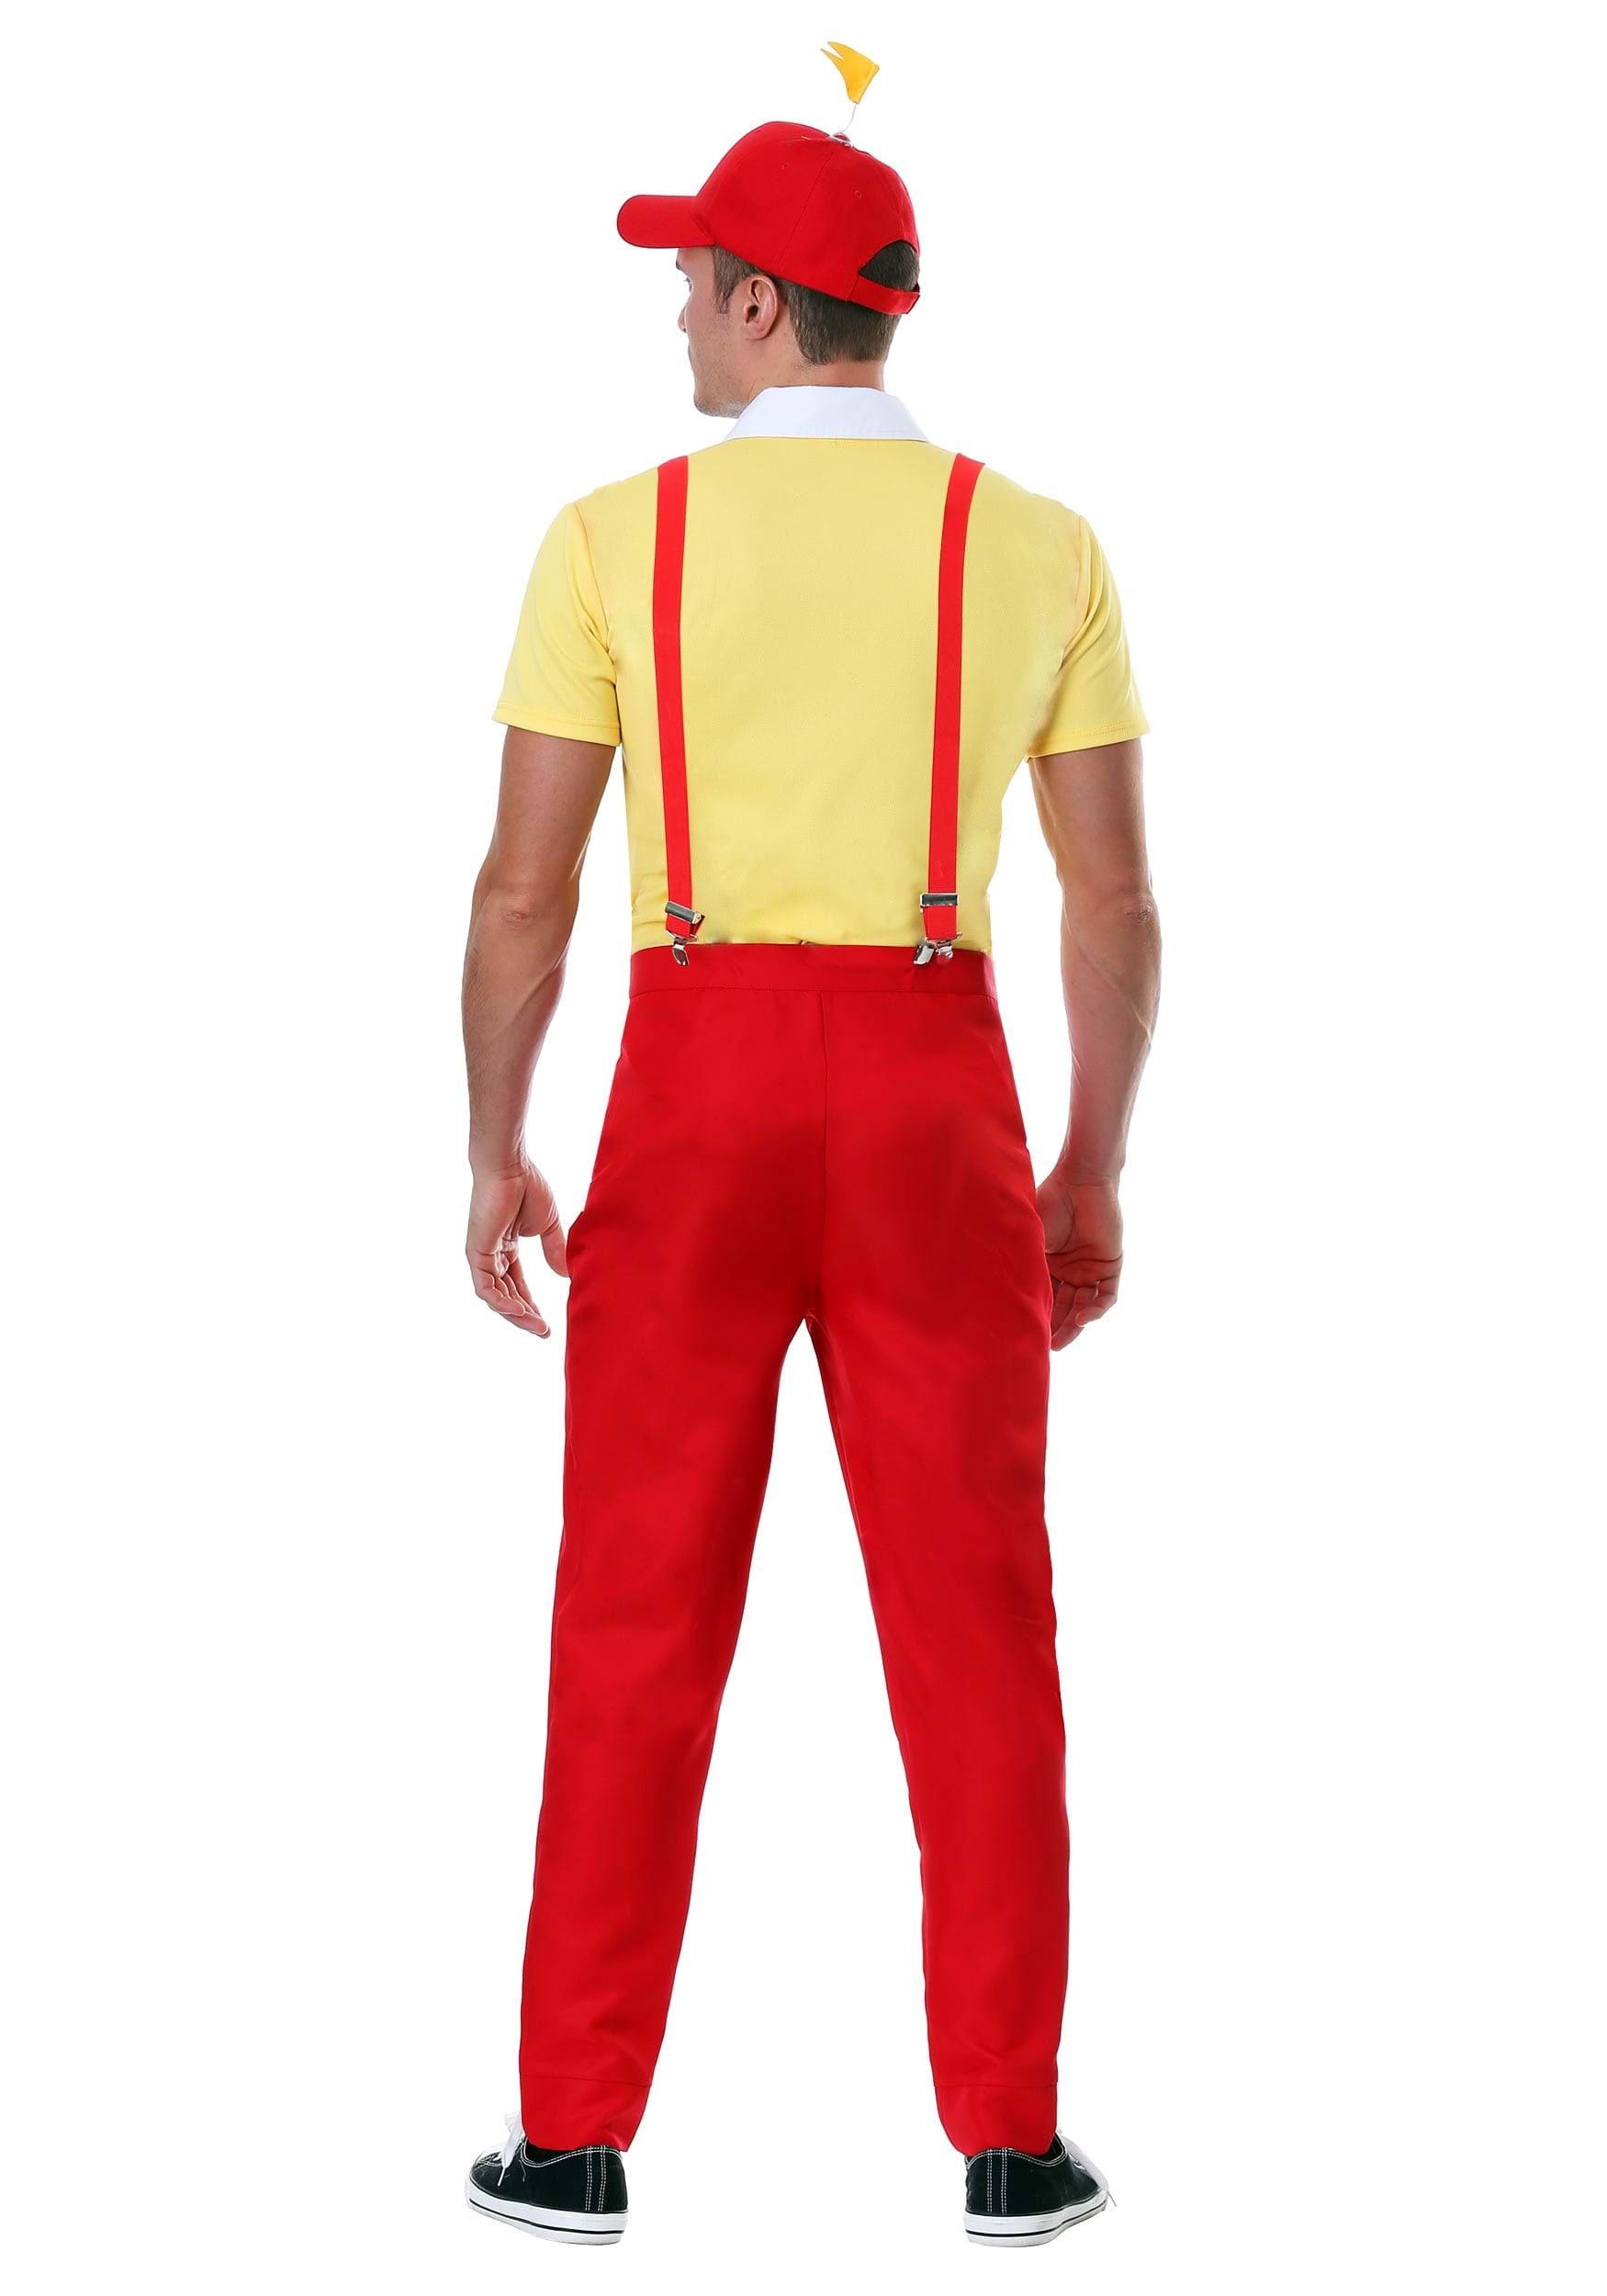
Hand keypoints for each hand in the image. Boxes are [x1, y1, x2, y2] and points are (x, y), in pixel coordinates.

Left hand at [466, 1157, 567, 1336]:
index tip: (547, 1322)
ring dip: (516, 1314)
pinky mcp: (477, 1253)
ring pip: (496, 1296)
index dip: (531, 1304)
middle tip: (543, 1331)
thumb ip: (554, 1250)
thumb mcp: (547, 1226)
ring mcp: (482, 1255)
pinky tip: (520, 1310)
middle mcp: (492, 1255)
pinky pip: (486, 1288)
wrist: (512, 1167)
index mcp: (506, 1248)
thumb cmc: (527, 1187)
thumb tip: (566, 1274)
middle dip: (525, 1315)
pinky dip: (502, 1302)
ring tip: (537, 1326)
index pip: (517, 1284)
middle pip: (506, 1295)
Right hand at [1035, 1173, 1123, 1350]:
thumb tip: (994, 1294)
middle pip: (1064, 1307)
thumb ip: (1021, 1265)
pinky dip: (1096, 1309)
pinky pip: (1106, 1295)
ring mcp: (1090, 1268)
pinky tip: (1082, 1318)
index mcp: (1048, 1264)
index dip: (1036, 1316)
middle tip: (1044, 1348)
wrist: (1079, 1181)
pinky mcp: (1110, 1265)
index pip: (1043, 1297)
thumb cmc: (1049, 1204)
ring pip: (1084, 1306)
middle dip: (1055, 1329)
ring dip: (1074, 1325)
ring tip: (1060, 1342)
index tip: (1023, 1334)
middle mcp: (1070, 1270)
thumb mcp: (1029, 1241)